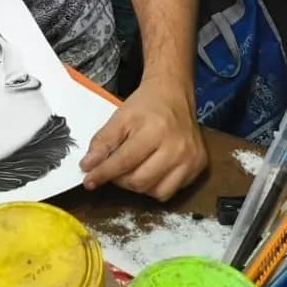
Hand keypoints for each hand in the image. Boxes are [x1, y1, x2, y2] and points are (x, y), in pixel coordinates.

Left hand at [80, 80, 206, 200]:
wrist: (174, 95)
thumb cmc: (146, 106)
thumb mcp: (120, 118)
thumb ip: (103, 142)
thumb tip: (87, 166)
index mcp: (156, 131)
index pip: (124, 162)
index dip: (104, 173)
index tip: (89, 181)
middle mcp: (177, 147)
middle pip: (140, 181)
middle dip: (120, 180)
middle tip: (114, 170)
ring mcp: (191, 159)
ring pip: (154, 191)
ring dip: (137, 185)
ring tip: (133, 169)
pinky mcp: (198, 167)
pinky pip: (170, 191)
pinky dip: (155, 186)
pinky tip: (150, 171)